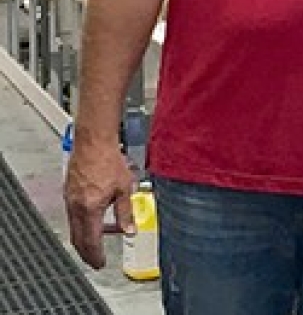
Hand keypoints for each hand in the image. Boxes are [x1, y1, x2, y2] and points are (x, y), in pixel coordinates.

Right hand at [64, 140, 134, 268]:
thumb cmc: (109, 161)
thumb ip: (126, 212)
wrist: (94, 143)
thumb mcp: (125, 188)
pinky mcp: (68, 193)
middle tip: (96, 260)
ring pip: (74, 227)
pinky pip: (73, 216)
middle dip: (87, 252)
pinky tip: (92, 222)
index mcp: (90, 208)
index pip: (91, 240)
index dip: (96, 255)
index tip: (100, 263)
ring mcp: (70, 200)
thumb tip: (130, 230)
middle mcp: (76, 207)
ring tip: (96, 244)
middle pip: (78, 238)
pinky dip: (81, 225)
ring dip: (84, 238)